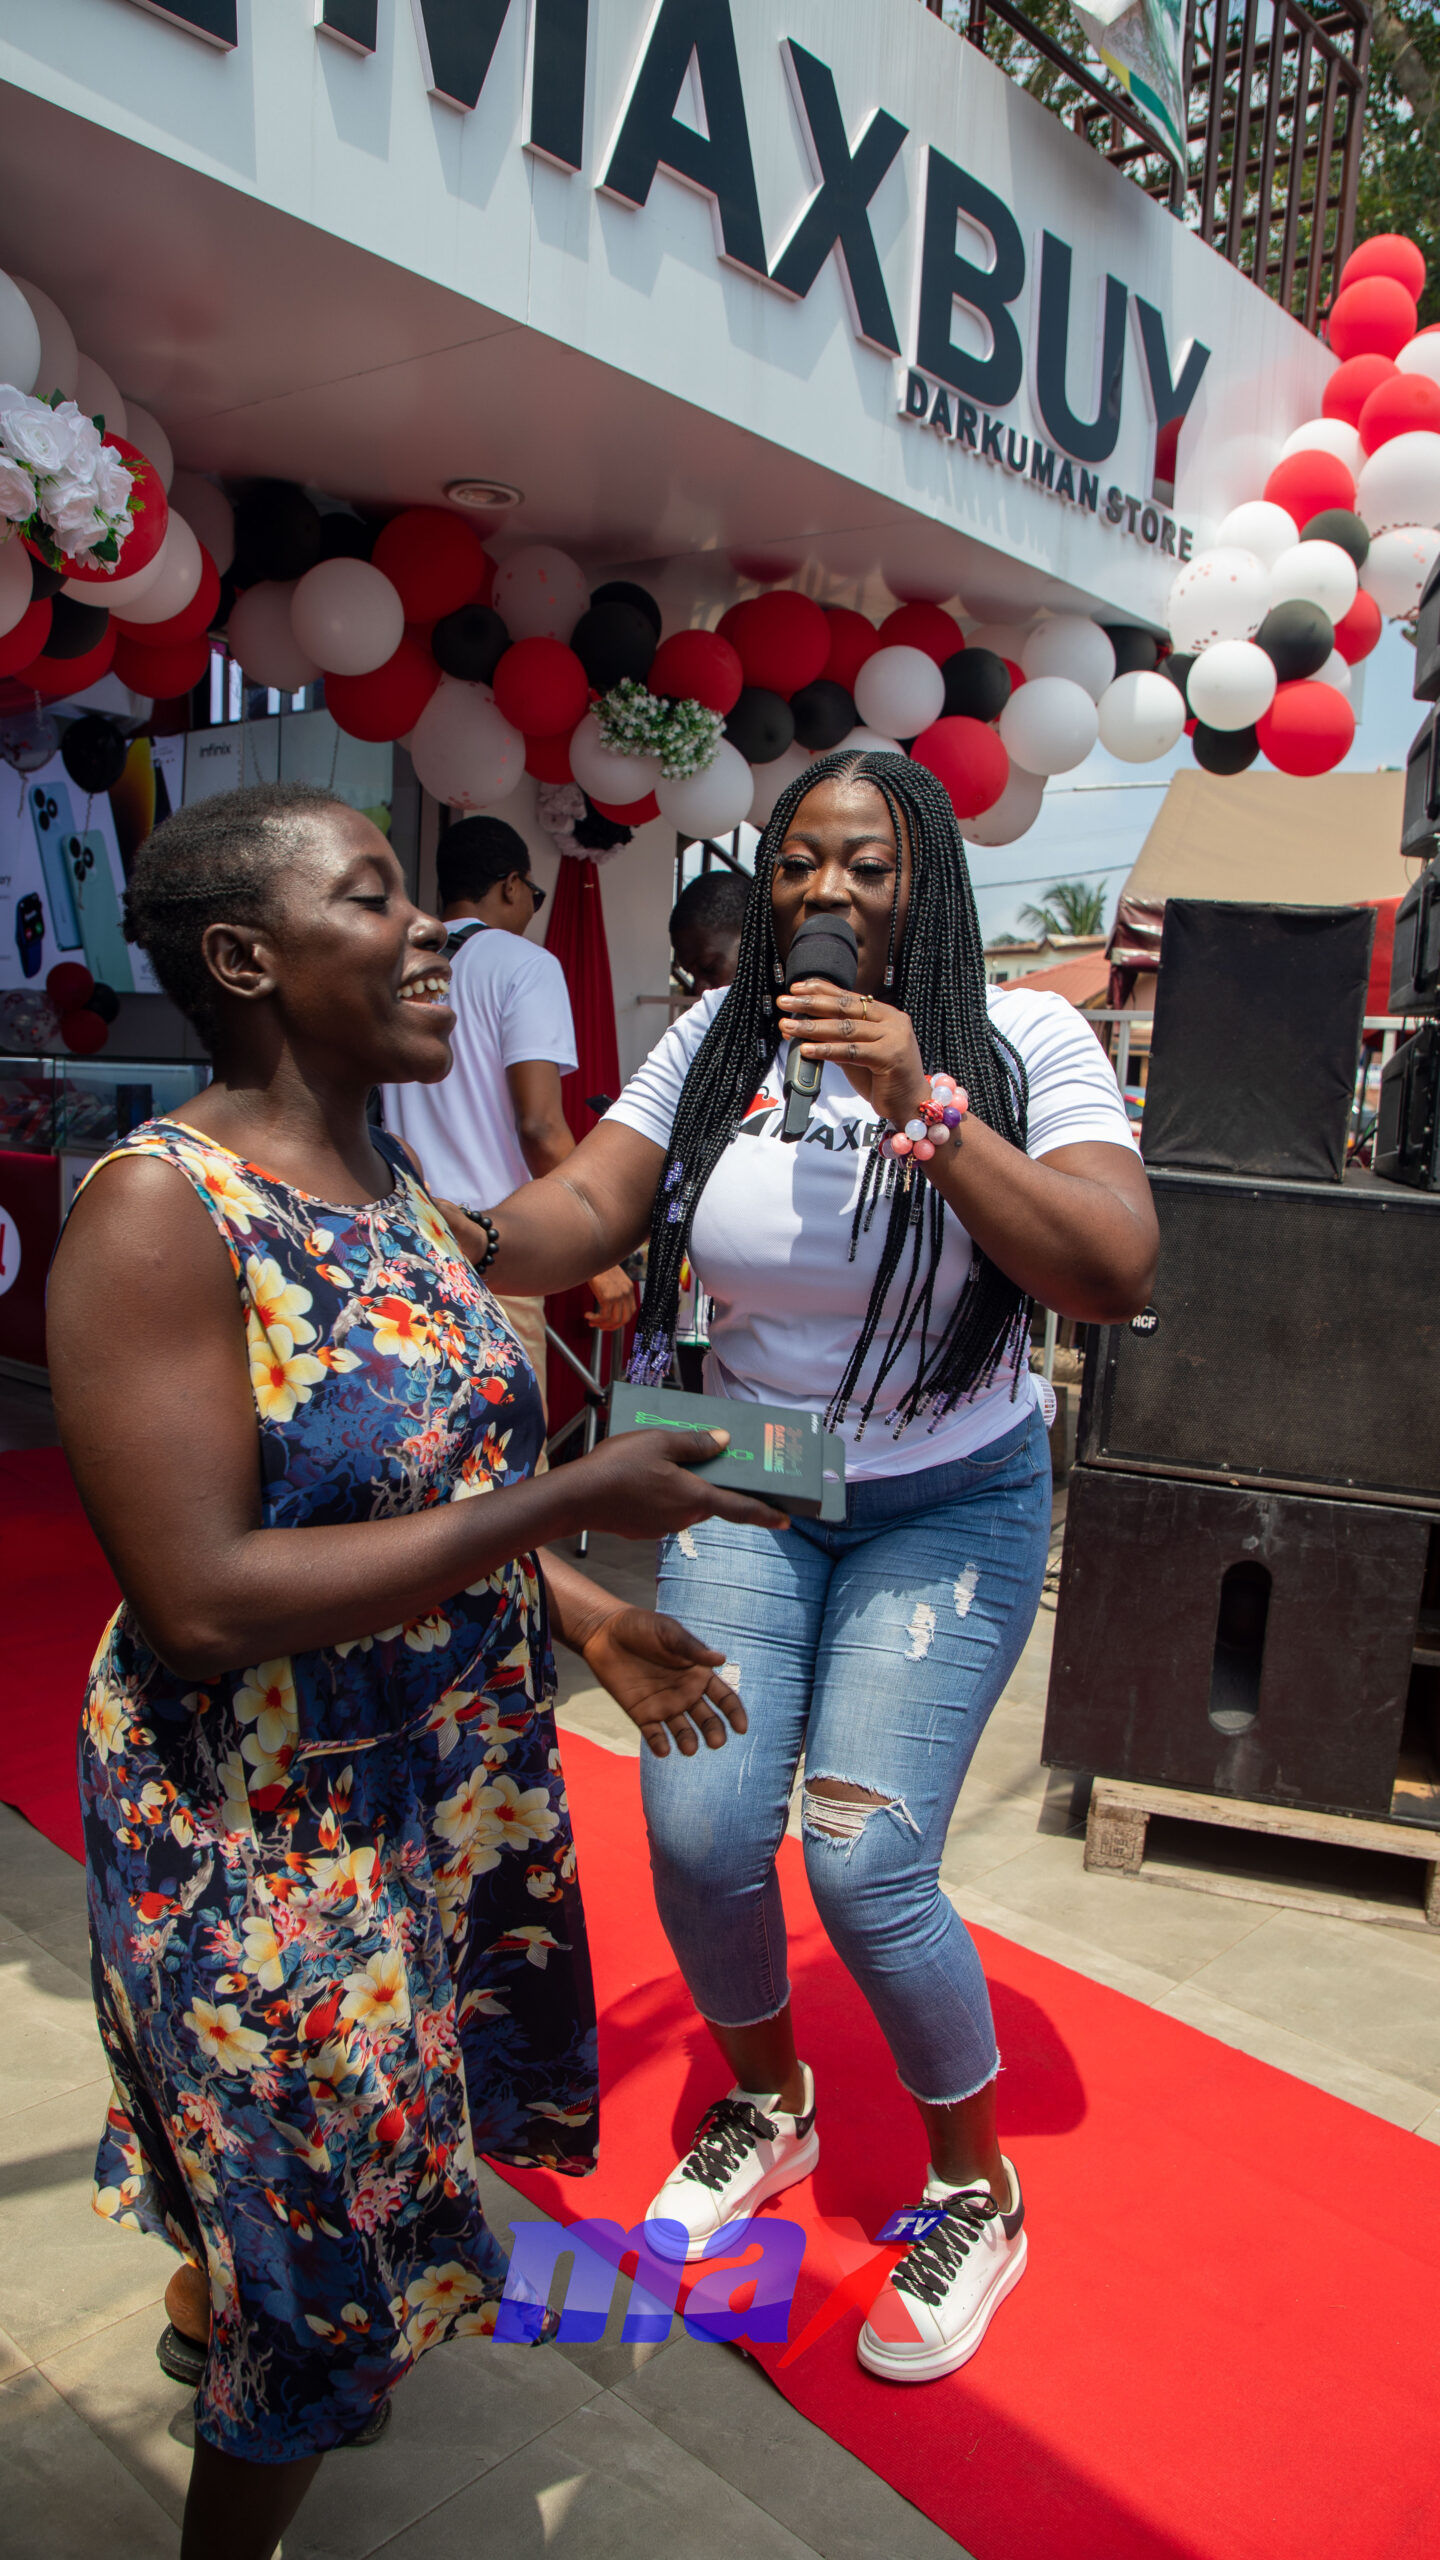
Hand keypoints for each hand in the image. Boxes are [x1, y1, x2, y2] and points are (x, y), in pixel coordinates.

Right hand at [567, 1428, 789, 1540]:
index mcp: (694, 1497)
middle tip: (720, 1463)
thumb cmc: (617, 1467)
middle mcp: (684, 1516)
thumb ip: (694, 1443)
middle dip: (718, 1485)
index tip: (786, 1521)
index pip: (740, 1508)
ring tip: (673, 1460)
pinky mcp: (645, 1528)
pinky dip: (666, 1494)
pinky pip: (666, 1508)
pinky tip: (648, 1476)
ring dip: (688, 1487)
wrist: (576, 1498)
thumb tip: (722, 1441)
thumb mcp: (659, 1442)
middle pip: (712, 1500)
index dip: (766, 1514)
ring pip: (687, 1503)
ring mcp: (664, 1526)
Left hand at [579, 1606, 746, 1756]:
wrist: (605, 1633)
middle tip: (716, 1742)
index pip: (724, 1697)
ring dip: (688, 1741)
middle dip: (714, 1731)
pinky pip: (654, 1734)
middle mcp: (686, 1693)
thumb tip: (722, 1659)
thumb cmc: (642, 1627)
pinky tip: (663, 1749)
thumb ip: (691, 1649)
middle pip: (707, 1719)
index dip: (735, 1713)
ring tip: (690, 1748)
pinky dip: (660, 1744)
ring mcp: (665, 1706)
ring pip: (683, 1730)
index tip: (741, 1728)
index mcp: (698, 1673)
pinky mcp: (643, 1714)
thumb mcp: (668, 1633)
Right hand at [585, 1264, 636, 1330]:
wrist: (593, 1256)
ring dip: (602, 1324)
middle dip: (612, 1327)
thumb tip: (607, 1304)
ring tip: (592, 1322)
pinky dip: (595, 1319)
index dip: (620, 1320)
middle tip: (601, 1327)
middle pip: (624, 1319)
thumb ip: (614, 1290)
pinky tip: (587, 1315)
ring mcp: (618, 1295)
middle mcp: (626, 1292)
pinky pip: (604, 1316)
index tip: (609, 1322)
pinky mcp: (608, 1297)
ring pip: (614, 1320)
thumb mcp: (611, 1279)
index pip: (631, 1311)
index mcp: (629, 1288)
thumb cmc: (598, 1266)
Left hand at [777, 981, 927, 1127]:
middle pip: (845, 1008)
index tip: (796, 989)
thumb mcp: (857, 1053)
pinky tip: (806, 1049)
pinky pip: (851, 1051)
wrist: (910, 1105)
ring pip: (846, 1028)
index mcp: (886, 1014)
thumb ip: (836, 1039)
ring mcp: (894, 1037)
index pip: (848, 997)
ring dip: (813, 1026)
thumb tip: (801, 1027)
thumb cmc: (883, 1080)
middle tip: (784, 1002)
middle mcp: (892, 1021)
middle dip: (811, 1004)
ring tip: (789, 1026)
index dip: (821, 990)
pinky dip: (826, 1050)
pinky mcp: (890, 1057)